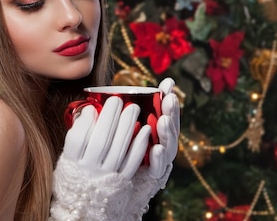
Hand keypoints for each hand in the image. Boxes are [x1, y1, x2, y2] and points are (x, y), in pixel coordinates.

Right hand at [50, 96, 150, 220]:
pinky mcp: (122, 182)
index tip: (93, 106)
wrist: (84, 206)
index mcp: (72, 162)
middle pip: (101, 141)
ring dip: (127, 126)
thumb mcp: (69, 156)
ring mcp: (106, 177)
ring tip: (133, 108)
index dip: (86, 121)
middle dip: (110, 118)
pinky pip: (132, 162)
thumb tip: (89, 110)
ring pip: (118, 149)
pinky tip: (145, 129)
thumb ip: (77, 134)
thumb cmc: (76, 174)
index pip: (78, 139)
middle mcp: (89, 170)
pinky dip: (139, 145)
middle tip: (118, 100)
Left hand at [125, 77, 180, 219]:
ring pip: (168, 146)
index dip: (167, 98)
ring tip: (163, 119)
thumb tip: (104, 98)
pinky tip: (155, 148)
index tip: (167, 84)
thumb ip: (115, 119)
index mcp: (155, 134)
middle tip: (169, 98)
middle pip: (170, 128)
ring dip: (167, 132)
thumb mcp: (115, 136)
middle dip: (172, 112)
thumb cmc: (114, 159)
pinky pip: (159, 168)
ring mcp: (160, 163)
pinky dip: (158, 158)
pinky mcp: (154, 179)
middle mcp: (161, 147)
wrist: (111, 192)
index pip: (165, 113)